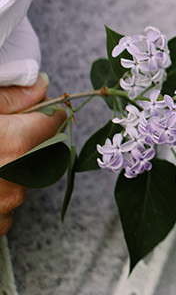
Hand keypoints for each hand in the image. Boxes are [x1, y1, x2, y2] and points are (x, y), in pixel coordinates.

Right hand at [0, 76, 60, 236]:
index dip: (44, 115)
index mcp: (16, 146)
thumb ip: (11, 99)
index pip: (52, 123)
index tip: (39, 112)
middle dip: (23, 144)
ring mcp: (5, 207)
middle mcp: (17, 180)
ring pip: (23, 182)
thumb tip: (41, 85)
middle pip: (39, 153)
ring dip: (9, 173)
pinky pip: (6, 209)